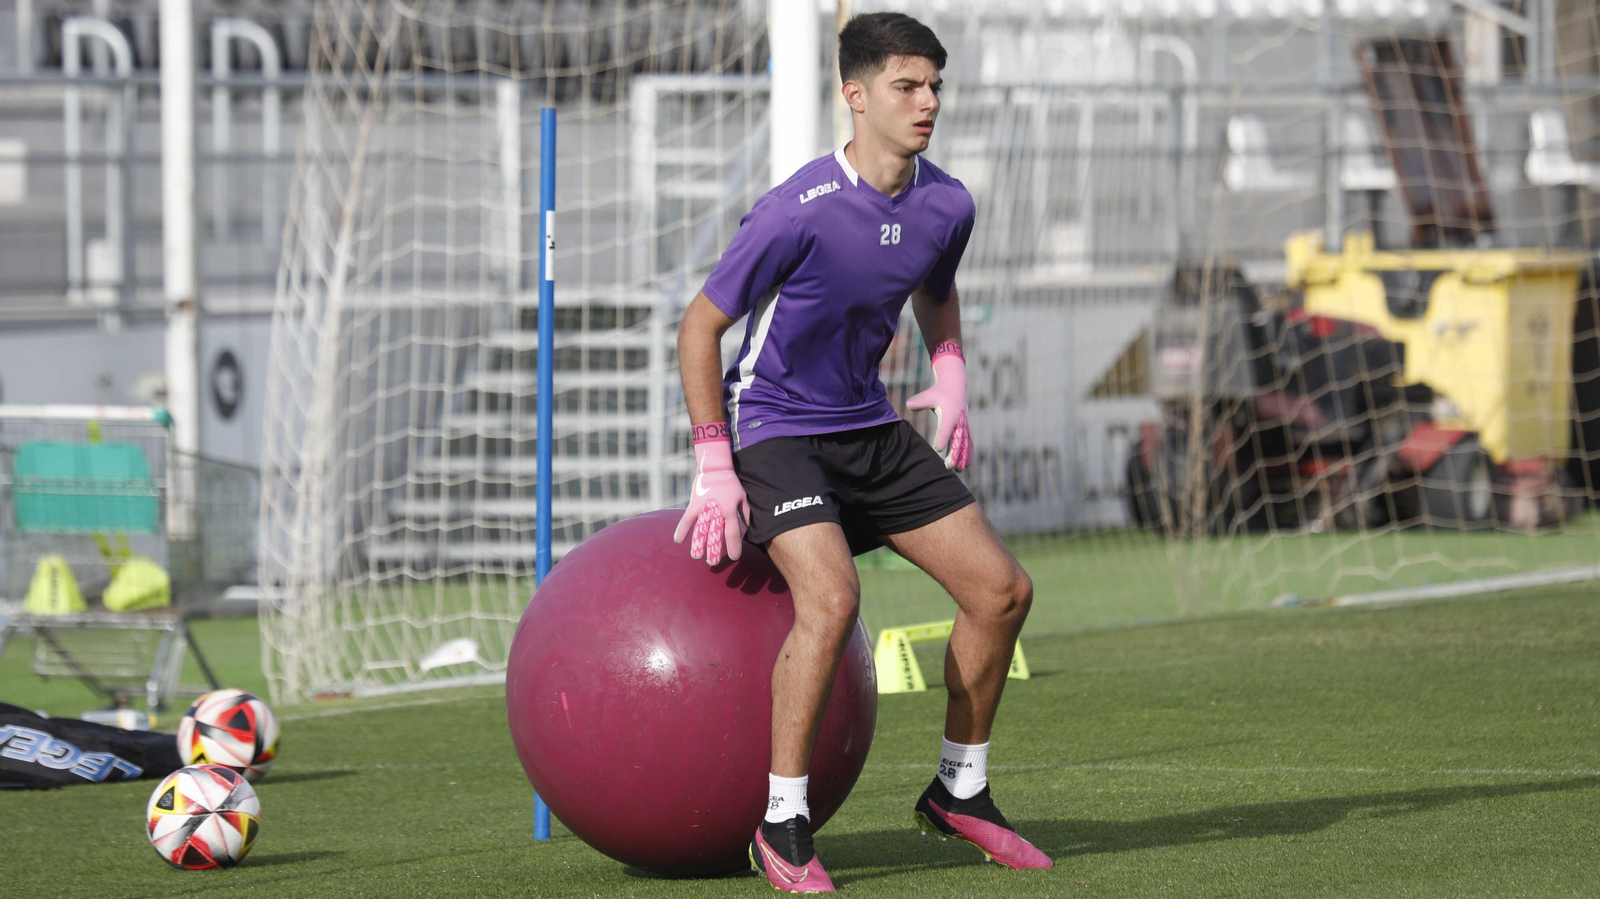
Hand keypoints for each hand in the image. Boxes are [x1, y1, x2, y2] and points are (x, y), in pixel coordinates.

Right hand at [673, 424, 750, 565]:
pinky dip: (682, 529)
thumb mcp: (744, 498)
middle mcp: (717, 511)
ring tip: (696, 556)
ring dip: (698, 544)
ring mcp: (704, 508)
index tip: (734, 557)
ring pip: (700, 530)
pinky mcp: (693, 504)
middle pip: (715, 535)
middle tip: (713, 562)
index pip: (732, 533)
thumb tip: (751, 530)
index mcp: (730, 511)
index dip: (733, 547)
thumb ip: (747, 514)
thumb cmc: (732, 484)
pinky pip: (686, 519)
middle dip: (714, 550)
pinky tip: (679, 540)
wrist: (716, 468)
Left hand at [906, 342, 971, 470]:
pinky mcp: (965, 427)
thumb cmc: (939, 392)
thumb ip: (919, 401)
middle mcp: (959, 420)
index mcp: (950, 413)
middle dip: (954, 453)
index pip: (946, 427)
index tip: (939, 448)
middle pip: (957, 439)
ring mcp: (964, 424)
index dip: (943, 437)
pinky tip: (966, 465)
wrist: (955, 386)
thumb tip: (909, 405)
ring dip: (962, 456)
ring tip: (958, 469)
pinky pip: (968, 442)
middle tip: (948, 466)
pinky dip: (968, 453)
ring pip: (964, 443)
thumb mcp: (928, 395)